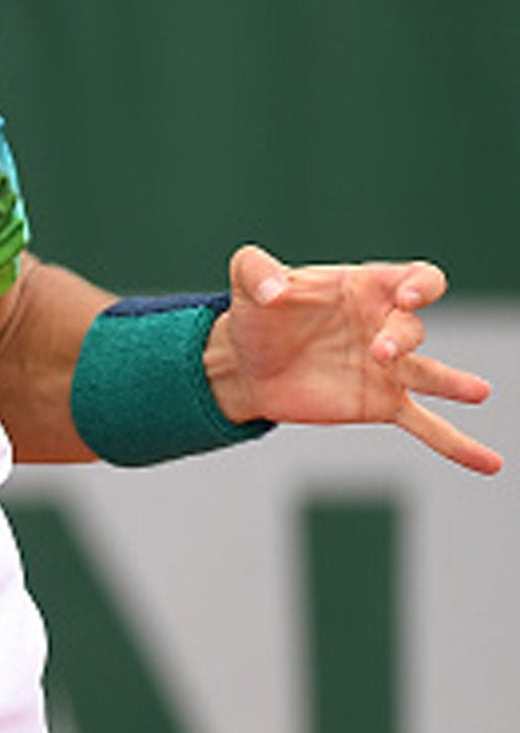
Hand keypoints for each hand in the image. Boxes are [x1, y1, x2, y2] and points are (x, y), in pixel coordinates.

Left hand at [207, 244, 502, 474]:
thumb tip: (274, 290)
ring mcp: (386, 368)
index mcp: (363, 288)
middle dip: (401, 338)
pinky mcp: (379, 404)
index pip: (414, 278)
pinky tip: (488, 462)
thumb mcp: (247, 279)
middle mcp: (384, 325)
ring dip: (453, 384)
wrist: (243, 364)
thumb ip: (255, 270)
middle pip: (413, 328)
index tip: (408, 298)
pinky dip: (457, 444)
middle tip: (378, 352)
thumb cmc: (254, 314)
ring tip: (476, 392)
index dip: (421, 285)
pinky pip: (427, 425)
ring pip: (433, 374)